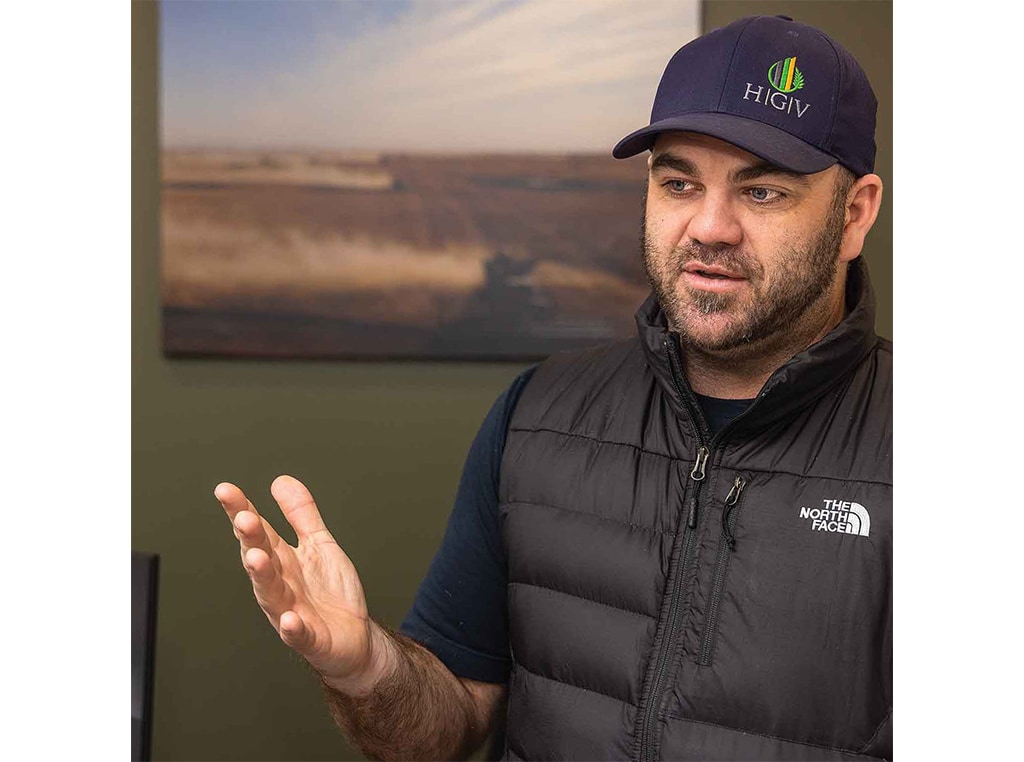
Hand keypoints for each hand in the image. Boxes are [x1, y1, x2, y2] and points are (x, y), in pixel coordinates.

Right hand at [215, 475, 392, 694]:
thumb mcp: (319, 545)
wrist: (355, 638)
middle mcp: (280, 585)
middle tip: (243, 518)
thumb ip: (300, 515)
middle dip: (251, 540)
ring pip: (271, 594)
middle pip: (260, 559)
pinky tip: (290, 619)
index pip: (259, 532)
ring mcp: (291, 612)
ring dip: (263, 576)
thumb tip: (280, 480)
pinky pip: (299, 634)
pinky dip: (293, 628)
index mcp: (282, 560)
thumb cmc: (331, 594)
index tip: (225, 490)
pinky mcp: (310, 638)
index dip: (242, 511)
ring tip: (255, 557)